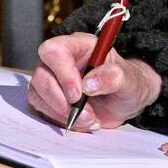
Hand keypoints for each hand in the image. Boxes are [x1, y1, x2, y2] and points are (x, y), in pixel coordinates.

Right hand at [27, 32, 161, 131]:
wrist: (125, 100)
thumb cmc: (127, 83)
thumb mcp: (129, 79)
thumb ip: (113, 77)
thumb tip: (88, 84)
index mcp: (80, 45)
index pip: (55, 50)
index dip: (62, 73)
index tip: (78, 94)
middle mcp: (61, 59)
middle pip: (41, 74)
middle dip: (62, 100)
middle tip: (87, 113)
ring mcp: (52, 78)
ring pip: (38, 93)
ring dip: (61, 112)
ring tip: (89, 119)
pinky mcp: (48, 97)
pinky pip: (41, 108)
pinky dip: (59, 119)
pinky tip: (81, 121)